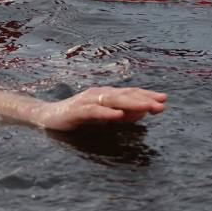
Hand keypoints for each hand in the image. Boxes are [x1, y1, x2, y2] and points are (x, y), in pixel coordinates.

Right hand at [36, 86, 166, 131]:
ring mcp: (87, 101)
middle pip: (125, 94)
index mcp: (106, 94)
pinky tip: (119, 115)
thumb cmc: (78, 117)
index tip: (164, 99)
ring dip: (132, 103)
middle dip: (145, 99)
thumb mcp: (105, 117)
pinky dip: (107, 112)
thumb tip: (143, 112)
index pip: (130, 93)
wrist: (47, 117)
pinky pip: (94, 111)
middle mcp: (99, 94)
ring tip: (148, 107)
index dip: (147, 95)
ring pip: (113, 100)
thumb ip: (124, 115)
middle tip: (162, 103)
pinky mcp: (77, 111)